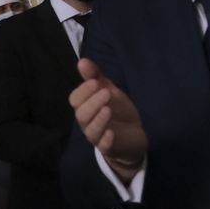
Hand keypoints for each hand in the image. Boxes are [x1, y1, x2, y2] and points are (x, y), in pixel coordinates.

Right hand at [69, 58, 147, 178]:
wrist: (134, 134)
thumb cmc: (118, 111)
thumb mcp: (109, 90)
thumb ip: (95, 76)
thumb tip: (82, 61)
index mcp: (85, 107)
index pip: (75, 99)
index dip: (83, 90)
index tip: (96, 81)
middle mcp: (88, 122)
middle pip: (81, 114)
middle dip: (92, 102)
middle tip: (106, 92)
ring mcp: (98, 136)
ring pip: (90, 130)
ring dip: (98, 119)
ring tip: (108, 109)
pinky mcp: (110, 148)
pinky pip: (103, 146)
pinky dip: (106, 140)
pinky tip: (111, 133)